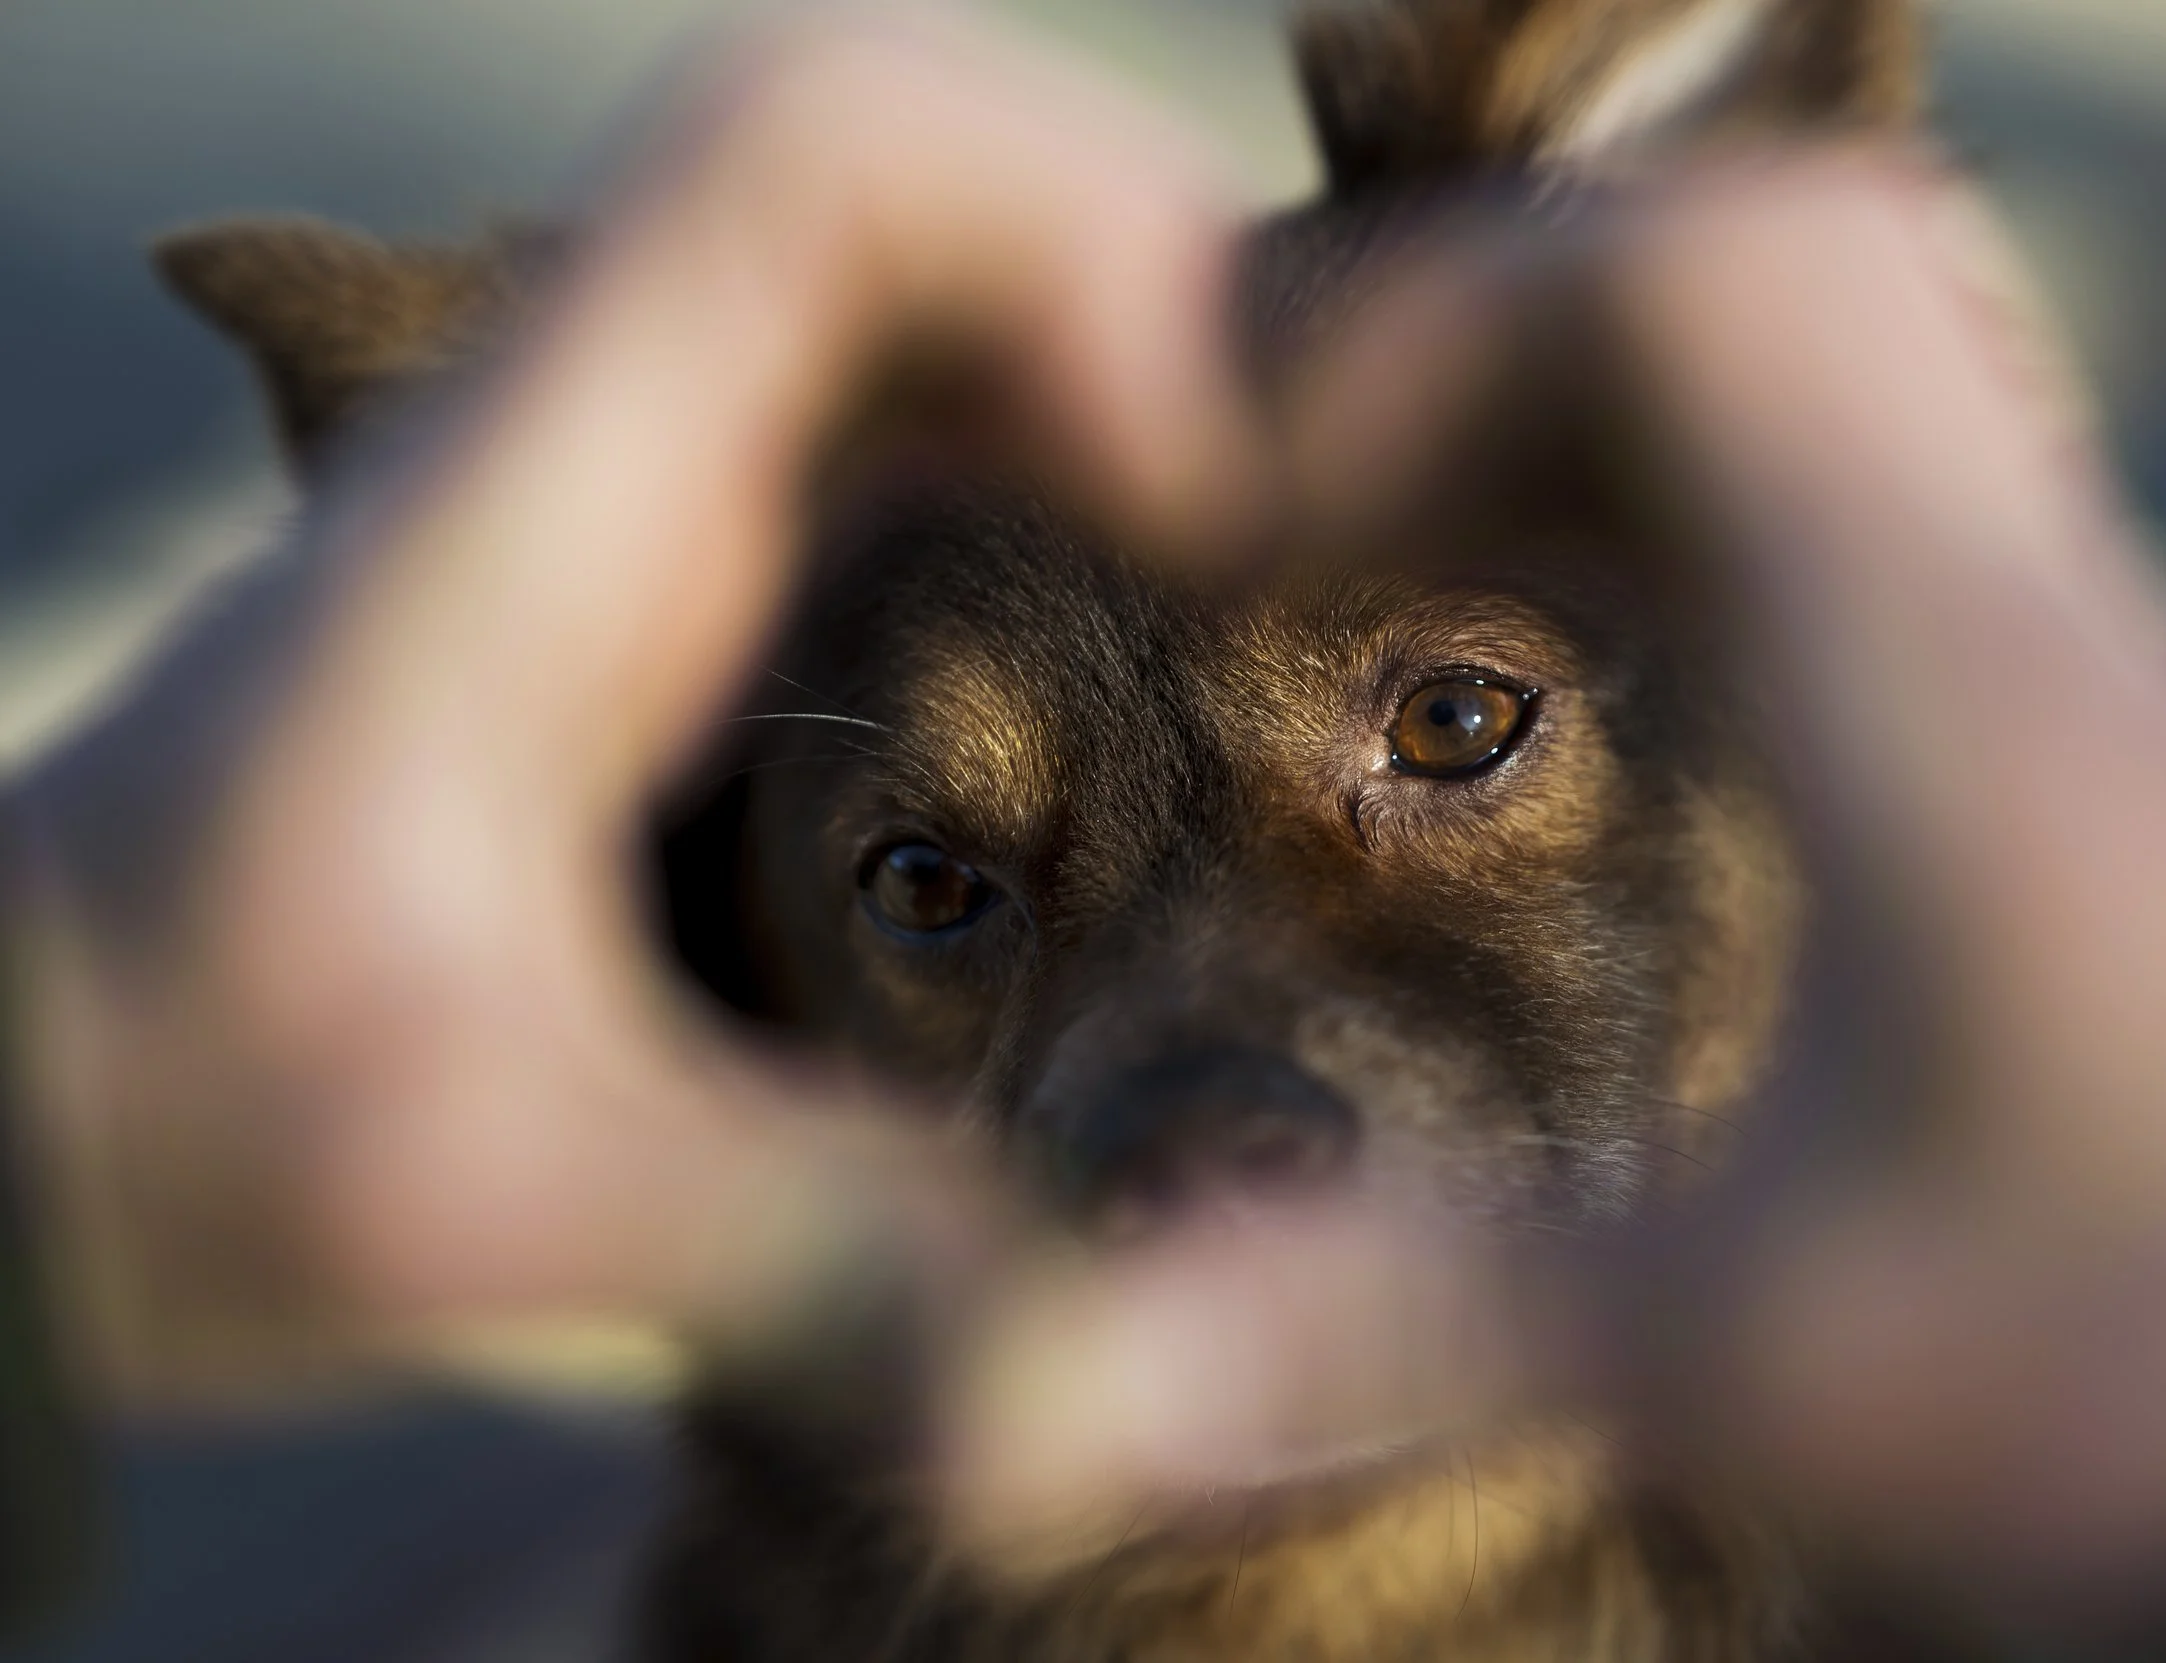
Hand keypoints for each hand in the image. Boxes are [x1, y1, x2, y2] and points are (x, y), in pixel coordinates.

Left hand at [6, 6, 1258, 1399]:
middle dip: (1168, 277)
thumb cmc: (157, 1116)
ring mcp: (653, 495)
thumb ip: (783, 1247)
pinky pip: (931, 412)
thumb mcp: (464, 1194)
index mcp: (539, 505)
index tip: (1212, 474)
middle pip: (929, 169)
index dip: (1069, 231)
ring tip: (1323, 522)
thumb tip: (1105, 1374)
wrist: (21, 1108)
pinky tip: (1188, 589)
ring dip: (1143, 347)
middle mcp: (607, 441)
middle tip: (1356, 487)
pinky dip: (1089, 445)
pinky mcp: (690, 578)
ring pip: (942, 272)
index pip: (818, 154)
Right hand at [940, 154, 2165, 1616]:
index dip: (1462, 321)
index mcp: (1939, 673)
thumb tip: (1084, 1371)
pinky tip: (1602, 676)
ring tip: (1414, 545)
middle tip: (1313, 485)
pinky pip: (1877, 534)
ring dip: (1608, 427)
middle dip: (1509, 340)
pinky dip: (1702, 539)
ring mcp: (2080, 680)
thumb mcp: (1767, 1359)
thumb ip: (1411, 1319)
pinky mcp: (2100, 772)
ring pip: (1841, 393)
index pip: (1711, 289)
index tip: (1272, 477)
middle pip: (1773, 280)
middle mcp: (2028, 620)